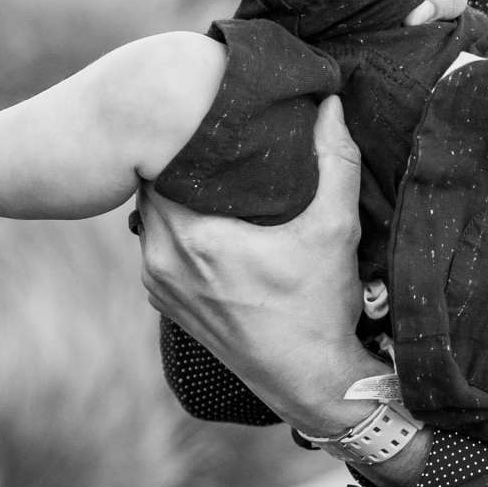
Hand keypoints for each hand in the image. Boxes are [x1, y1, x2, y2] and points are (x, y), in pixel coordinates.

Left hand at [135, 95, 367, 429]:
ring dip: (176, 197)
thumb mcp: (335, 227)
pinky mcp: (167, 303)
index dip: (182, 136)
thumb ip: (335, 160)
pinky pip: (157, 249)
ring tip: (211, 176)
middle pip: (152, 186)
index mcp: (194, 237)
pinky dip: (176, 232)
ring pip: (152, 218)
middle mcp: (163, 261)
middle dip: (178, 164)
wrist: (311, 380)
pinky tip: (211, 222)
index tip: (211, 121)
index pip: (161, 162)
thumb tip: (329, 106)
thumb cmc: (321, 308)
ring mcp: (159, 286)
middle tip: (212, 140)